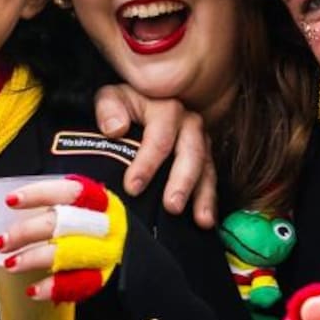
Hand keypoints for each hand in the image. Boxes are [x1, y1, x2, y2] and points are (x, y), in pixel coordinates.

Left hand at [0, 175, 126, 302]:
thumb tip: (11, 208)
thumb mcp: (78, 208)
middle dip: (27, 232)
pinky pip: (76, 284)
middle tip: (3, 241)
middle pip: (64, 223)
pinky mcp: (103, 278)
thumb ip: (54, 205)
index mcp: (99, 200)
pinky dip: (52, 287)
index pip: (69, 191)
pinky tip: (32, 290)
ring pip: (68, 254)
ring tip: (11, 263)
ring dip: (34, 258)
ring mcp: (106, 253)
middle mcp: (106, 224)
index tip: (11, 201)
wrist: (128, 256)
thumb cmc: (89, 227)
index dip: (39, 194)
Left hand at [93, 86, 219, 226]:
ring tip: (201, 220)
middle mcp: (189, 123)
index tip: (132, 187)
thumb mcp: (111, 99)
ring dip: (204, 195)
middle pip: (191, 152)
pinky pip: (210, 179)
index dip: (147, 163)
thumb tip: (115, 128)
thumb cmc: (122, 107)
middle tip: (172, 206)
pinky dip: (209, 200)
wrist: (139, 105)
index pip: (160, 136)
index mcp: (166, 108)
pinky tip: (205, 221)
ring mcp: (200, 141)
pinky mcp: (204, 158)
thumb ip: (109, 109)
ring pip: (206, 168)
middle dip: (182, 181)